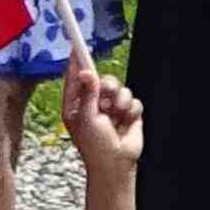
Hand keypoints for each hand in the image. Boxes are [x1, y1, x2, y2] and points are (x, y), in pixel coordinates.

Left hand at [60, 62, 143, 192]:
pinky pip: (133, 100)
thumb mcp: (86, 118)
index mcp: (76, 105)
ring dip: (120, 102)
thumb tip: (85, 72)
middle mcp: (93, 103)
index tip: (77, 46)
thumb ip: (88, 93)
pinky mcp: (128, 112)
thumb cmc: (94, 145)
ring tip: (116, 116)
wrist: (116, 164)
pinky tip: (126, 122)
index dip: (76, 62)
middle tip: (106, 97)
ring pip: (120, 88)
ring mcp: (111, 108)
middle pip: (102, 79)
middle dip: (107, 87)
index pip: (75, 78)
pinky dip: (131, 111)